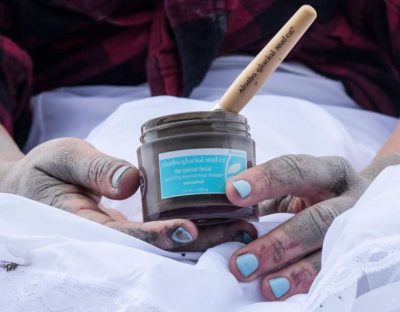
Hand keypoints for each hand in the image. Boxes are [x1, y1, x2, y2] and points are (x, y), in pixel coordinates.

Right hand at [0, 138, 255, 250]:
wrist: (35, 186)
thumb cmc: (45, 170)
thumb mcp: (63, 158)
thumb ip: (93, 168)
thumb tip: (131, 180)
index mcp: (88, 225)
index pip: (129, 236)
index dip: (159, 234)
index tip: (190, 227)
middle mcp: (111, 235)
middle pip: (159, 245)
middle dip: (199, 240)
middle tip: (240, 229)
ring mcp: (125, 232)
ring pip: (167, 240)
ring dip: (206, 235)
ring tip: (243, 226)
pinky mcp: (132, 225)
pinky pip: (164, 229)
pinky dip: (194, 225)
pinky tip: (222, 218)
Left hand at [225, 154, 371, 299]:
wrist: (374, 207)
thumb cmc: (320, 195)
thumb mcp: (298, 187)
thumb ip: (267, 196)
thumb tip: (221, 209)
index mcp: (329, 172)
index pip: (296, 170)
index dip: (266, 179)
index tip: (233, 192)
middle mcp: (349, 199)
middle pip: (317, 220)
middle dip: (278, 243)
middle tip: (241, 263)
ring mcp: (359, 230)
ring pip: (329, 252)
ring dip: (294, 271)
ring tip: (264, 286)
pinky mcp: (358, 255)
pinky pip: (334, 272)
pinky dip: (307, 283)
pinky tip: (282, 291)